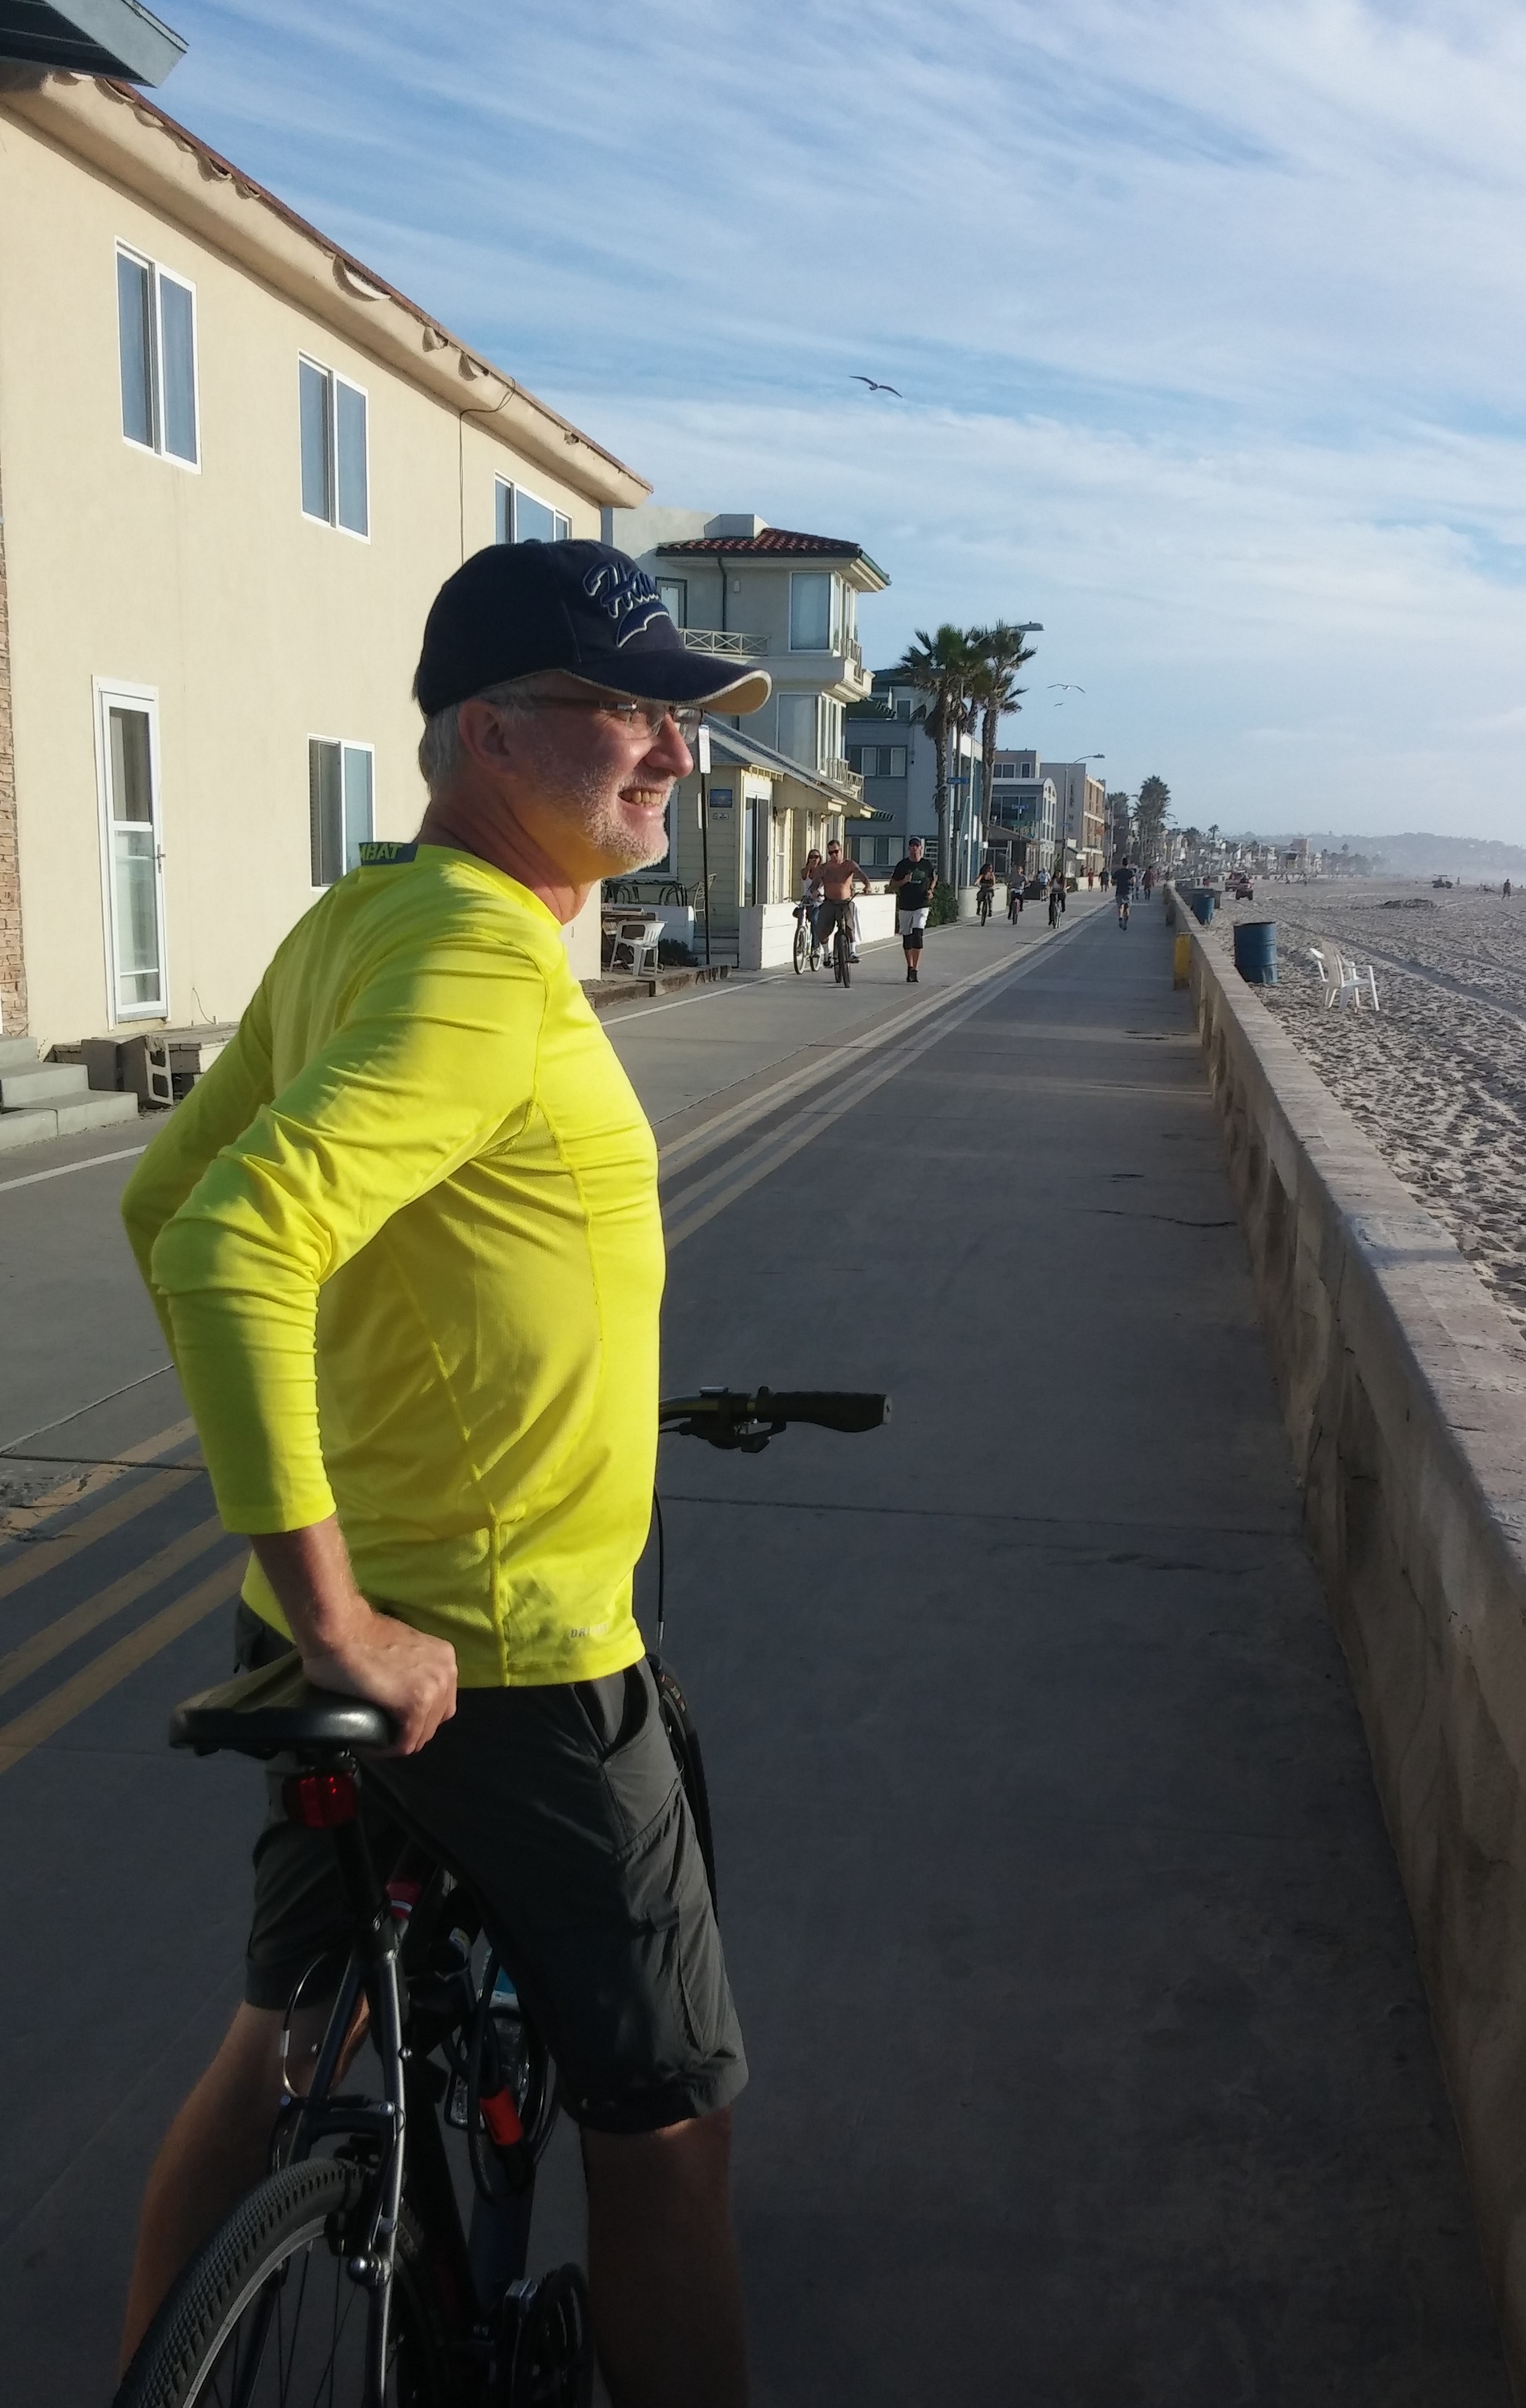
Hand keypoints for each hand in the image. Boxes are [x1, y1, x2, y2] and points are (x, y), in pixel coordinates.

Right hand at [250, 1518, 457, 1755]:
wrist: (338, 1628)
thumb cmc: (356, 1636)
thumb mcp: (399, 1652)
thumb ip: (409, 1671)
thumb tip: (399, 1695)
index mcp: (443, 1657)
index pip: (439, 1704)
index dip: (415, 1719)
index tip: (390, 1721)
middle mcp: (447, 1671)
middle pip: (434, 1721)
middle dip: (407, 1731)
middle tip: (381, 1732)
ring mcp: (434, 1688)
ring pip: (420, 1735)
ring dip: (397, 1741)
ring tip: (373, 1739)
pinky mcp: (416, 1704)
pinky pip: (405, 1743)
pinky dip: (387, 1749)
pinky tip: (369, 1743)